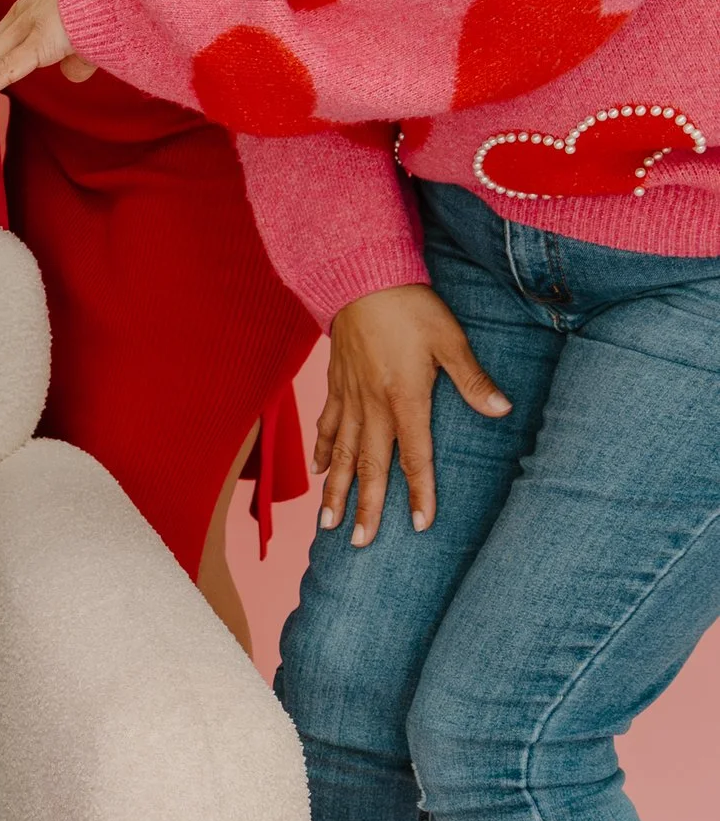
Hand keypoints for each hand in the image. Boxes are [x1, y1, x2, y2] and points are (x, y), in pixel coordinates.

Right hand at [318, 282, 510, 542]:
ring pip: (341, 453)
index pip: (414, 456)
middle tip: (360, 543)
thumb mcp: (449, 339)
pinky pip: (326, 425)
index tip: (419, 525)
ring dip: (337, 490)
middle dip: (366, 507)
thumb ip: (472, 379)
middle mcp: (372, 406)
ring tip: (330, 524)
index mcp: (404, 398)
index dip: (418, 492)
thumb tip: (502, 409)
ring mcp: (350, 397)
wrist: (362, 277)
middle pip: (370, 466)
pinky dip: (322, 451)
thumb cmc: (410, 307)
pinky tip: (318, 472)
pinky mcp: (337, 384)